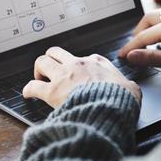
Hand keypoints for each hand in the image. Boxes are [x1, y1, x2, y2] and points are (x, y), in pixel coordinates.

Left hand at [22, 46, 141, 108]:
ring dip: (38, 70)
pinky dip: (28, 89)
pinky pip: (33, 86)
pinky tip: (28, 94)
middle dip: (52, 60)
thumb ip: (128, 86)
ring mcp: (63, 76)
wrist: (110, 109)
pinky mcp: (52, 91)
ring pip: (42, 61)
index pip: (85, 58)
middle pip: (57, 52)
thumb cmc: (121, 100)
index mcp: (97, 63)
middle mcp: (78, 65)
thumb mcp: (131, 89)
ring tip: (38, 78)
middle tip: (51, 71)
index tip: (78, 73)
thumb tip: (131, 89)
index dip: (80, 65)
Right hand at [118, 7, 160, 75]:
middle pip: (148, 19)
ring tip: (149, 43)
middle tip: (135, 48)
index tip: (122, 55)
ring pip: (159, 15)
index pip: (143, 37)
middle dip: (138, 33)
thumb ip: (153, 58)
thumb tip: (133, 56)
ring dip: (150, 27)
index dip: (130, 47)